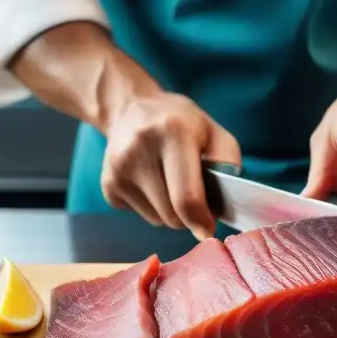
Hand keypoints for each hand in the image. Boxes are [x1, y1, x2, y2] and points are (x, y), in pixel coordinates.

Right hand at [101, 93, 240, 239]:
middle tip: (194, 192)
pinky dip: (152, 207)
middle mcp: (140, 149)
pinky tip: (151, 181)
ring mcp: (119, 169)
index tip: (209, 228)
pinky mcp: (108, 184)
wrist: (131, 109)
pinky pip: (140, 215)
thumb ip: (227, 163)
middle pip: (172, 215)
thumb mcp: (214, 132)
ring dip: (171, 211)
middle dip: (189, 215)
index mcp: (173, 132)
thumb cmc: (181, 123)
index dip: (201, 221)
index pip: (186, 197)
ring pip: (157, 220)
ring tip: (170, 181)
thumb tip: (220, 207)